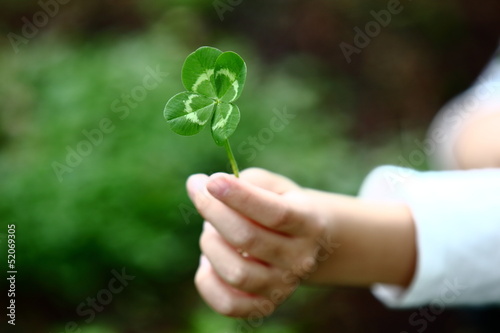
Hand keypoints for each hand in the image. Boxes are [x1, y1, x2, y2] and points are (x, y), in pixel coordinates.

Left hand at [187, 168, 328, 317]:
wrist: (304, 244)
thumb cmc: (281, 206)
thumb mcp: (274, 186)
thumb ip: (244, 182)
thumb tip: (199, 187)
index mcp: (308, 224)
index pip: (276, 214)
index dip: (241, 197)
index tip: (212, 180)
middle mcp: (300, 260)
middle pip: (248, 239)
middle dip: (213, 211)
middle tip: (199, 191)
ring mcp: (283, 287)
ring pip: (235, 272)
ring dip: (210, 244)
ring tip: (211, 230)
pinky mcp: (264, 306)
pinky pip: (227, 304)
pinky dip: (207, 280)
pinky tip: (209, 260)